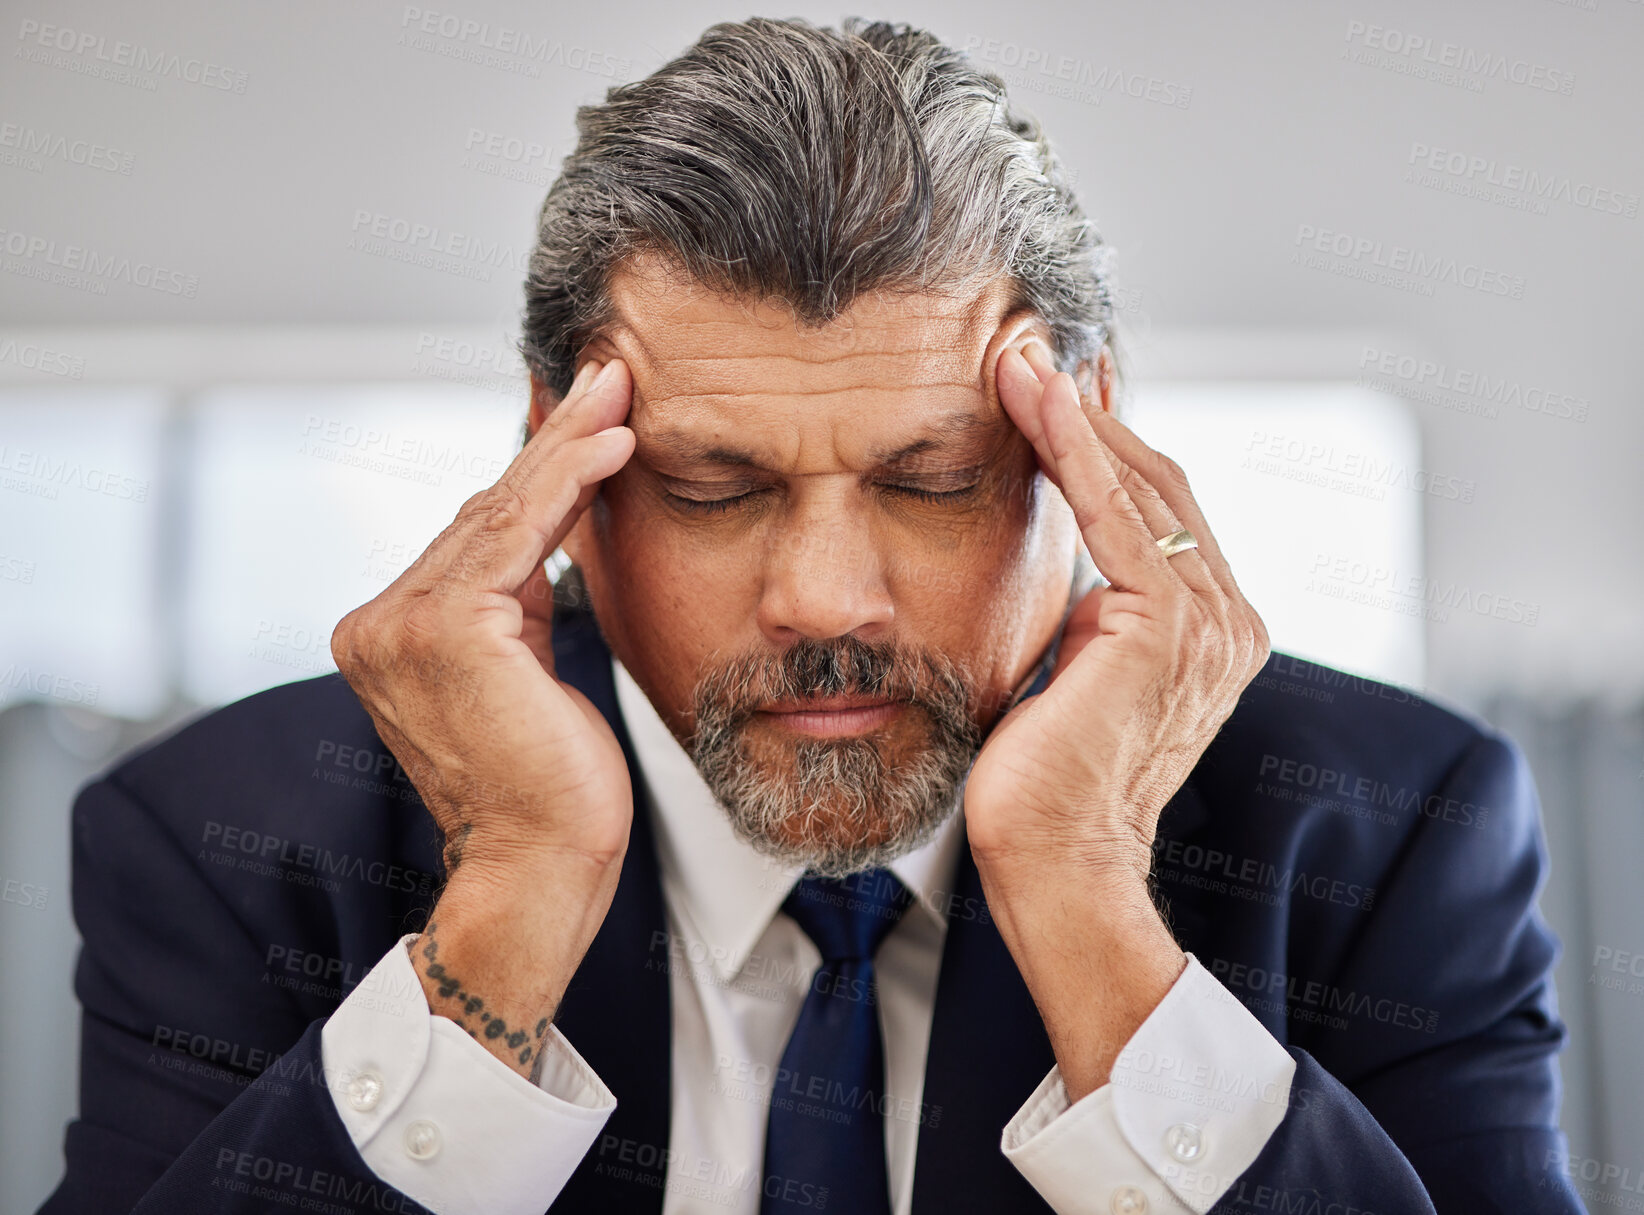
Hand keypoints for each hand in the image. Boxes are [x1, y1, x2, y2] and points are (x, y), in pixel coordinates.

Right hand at [329, 356, 637, 1078]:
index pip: (477, 534)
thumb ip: (519, 602)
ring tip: (620, 387)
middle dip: (554, 438)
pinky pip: (518, 535)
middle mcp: (379, 625)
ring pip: (502, 512)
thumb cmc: (550, 792)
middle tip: (609, 371)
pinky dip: (567, 482)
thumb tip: (553, 530)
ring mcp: (401, 626)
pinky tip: (612, 441)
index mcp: (391, 636)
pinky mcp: (446, 631)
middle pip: (486, 511)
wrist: (539, 874)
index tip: (590, 413)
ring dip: (568, 444)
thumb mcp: (530, 675)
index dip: (537, 469)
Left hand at [962, 339, 1268, 1096]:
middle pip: (1157, 482)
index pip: (1158, 510)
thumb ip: (1091, 614)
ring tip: (1017, 352)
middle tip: (1030, 344)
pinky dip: (1071, 448)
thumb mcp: (1075, 672)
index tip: (1059, 383)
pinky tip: (1031, 397)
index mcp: (1213, 630)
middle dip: (1090, 409)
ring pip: (1139, 483)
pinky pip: (1113, 513)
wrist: (1055, 863)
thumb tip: (1072, 568)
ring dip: (1073, 411)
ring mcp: (1208, 620)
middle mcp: (1228, 618)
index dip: (1106, 440)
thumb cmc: (1047, 785)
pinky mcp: (1166, 624)